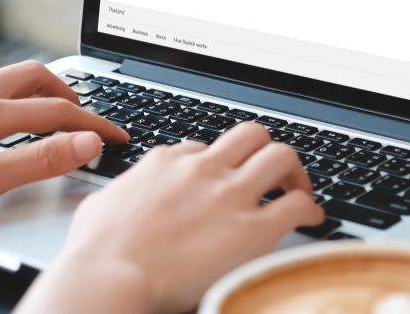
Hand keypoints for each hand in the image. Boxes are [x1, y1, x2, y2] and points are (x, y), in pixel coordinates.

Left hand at [0, 60, 128, 221]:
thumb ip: (39, 160)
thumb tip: (86, 142)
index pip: (59, 111)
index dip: (95, 123)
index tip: (117, 134)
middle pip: (34, 75)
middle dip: (67, 90)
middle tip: (84, 110)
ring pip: (3, 77)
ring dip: (33, 90)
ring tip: (44, 110)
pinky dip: (1, 95)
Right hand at [18, 122, 323, 313]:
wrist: (108, 274)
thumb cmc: (96, 251)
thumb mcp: (98, 206)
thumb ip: (116, 197)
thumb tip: (110, 202)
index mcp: (166, 162)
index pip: (202, 148)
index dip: (216, 164)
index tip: (220, 180)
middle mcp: (202, 169)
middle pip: (250, 135)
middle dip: (263, 152)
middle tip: (270, 174)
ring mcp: (230, 195)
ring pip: (281, 156)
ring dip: (293, 173)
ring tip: (297, 190)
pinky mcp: (253, 228)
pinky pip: (298, 205)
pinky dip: (311, 209)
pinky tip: (312, 220)